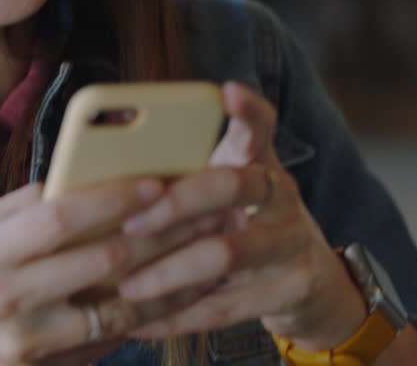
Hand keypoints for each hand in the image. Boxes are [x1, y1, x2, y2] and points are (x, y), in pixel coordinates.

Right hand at [0, 178, 216, 365]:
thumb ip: (13, 211)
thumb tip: (69, 180)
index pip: (61, 216)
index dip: (114, 196)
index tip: (156, 180)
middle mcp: (8, 297)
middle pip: (102, 259)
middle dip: (161, 232)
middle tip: (205, 210)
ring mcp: (27, 343)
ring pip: (117, 306)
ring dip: (168, 280)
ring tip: (206, 255)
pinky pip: (105, 342)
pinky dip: (143, 320)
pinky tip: (174, 301)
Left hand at [114, 82, 368, 349]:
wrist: (313, 286)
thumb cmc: (245, 225)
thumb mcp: (227, 192)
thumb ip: (186, 175)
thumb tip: (103, 176)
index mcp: (258, 163)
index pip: (260, 126)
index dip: (247, 110)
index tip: (227, 92)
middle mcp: (279, 196)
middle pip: (232, 185)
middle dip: (176, 204)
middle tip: (129, 224)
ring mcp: (289, 243)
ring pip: (226, 252)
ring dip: (169, 271)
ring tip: (126, 286)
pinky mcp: (290, 289)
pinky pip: (227, 305)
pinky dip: (180, 316)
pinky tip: (144, 323)